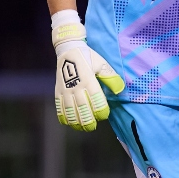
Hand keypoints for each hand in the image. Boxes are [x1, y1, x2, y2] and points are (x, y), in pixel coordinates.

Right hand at [52, 17, 123, 131]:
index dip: (101, 111)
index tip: (104, 115)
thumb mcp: (101, 64)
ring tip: (82, 128)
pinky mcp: (58, 90)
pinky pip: (59, 106)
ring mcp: (65, 90)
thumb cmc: (88, 57)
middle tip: (92, 127)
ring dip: (75, 121)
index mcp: (89, 80)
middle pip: (82, 109)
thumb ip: (111, 77)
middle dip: (88, 120)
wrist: (68, 49)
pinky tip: (68, 122)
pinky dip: (63, 116)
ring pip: (70, 110)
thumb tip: (120, 90)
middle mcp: (76, 87)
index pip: (96, 100)